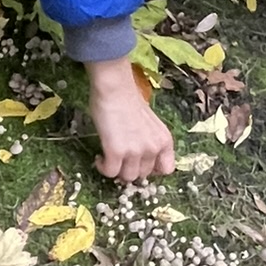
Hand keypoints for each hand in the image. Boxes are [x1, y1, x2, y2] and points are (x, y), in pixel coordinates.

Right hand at [86, 56, 176, 181]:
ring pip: (127, 177)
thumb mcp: (150, 123)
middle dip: (130, 169)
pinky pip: (110, 172)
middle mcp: (153, 148)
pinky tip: (99, 158)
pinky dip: (103, 168)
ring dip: (116, 170)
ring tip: (108, 158)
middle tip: (119, 160)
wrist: (115, 89)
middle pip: (143, 175)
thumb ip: (149, 140)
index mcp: (164, 140)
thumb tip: (139, 155)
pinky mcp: (116, 152)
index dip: (151, 170)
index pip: (166, 169)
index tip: (139, 164)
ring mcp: (136, 151)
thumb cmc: (128, 99)